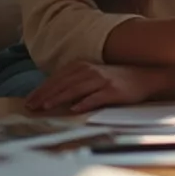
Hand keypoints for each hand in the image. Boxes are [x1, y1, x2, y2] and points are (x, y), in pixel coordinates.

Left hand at [26, 62, 174, 113]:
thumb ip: (75, 83)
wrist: (145, 76)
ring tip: (47, 107)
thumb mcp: (93, 76)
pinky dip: (86, 102)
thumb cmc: (117, 79)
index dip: (41, 90)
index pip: (56, 79)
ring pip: (76, 89)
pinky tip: (76, 108)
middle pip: (63, 83)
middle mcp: (90, 71)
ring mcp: (102, 80)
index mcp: (82, 67)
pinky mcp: (114, 90)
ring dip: (60, 97)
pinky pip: (97, 97)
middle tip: (31, 107)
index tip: (28, 101)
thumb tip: (52, 96)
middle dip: (45, 95)